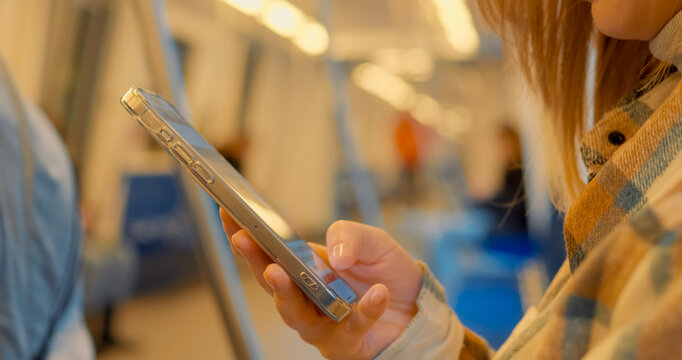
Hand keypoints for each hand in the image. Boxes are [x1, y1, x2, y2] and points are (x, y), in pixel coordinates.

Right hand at [219, 209, 423, 358]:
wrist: (414, 305)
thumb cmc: (384, 271)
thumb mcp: (372, 241)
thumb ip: (349, 236)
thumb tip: (332, 255)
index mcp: (304, 267)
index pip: (267, 252)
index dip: (245, 235)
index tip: (228, 213)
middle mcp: (305, 297)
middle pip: (271, 284)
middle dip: (255, 262)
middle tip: (245, 241)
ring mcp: (321, 323)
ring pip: (296, 315)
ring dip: (287, 294)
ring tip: (284, 272)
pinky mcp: (347, 342)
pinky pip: (352, 327)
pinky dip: (365, 310)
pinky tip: (377, 294)